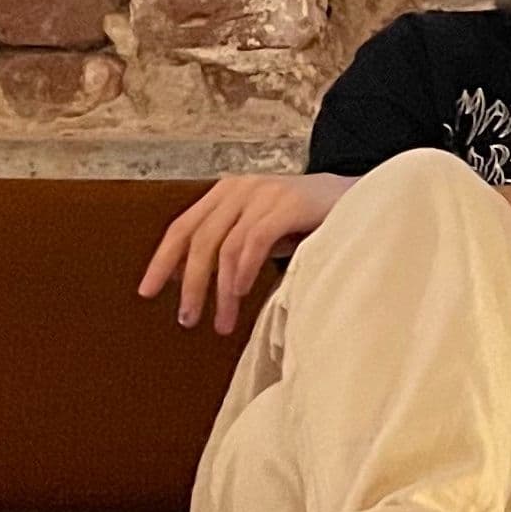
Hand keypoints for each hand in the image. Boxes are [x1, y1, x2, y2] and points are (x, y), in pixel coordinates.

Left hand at [138, 170, 344, 332]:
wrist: (363, 197)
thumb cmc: (311, 221)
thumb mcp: (263, 230)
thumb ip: (233, 246)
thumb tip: (198, 281)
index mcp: (227, 193)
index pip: (182, 227)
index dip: (162, 260)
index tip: (147, 292)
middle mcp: (240, 188)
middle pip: (198, 239)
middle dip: (190, 284)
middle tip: (187, 319)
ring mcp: (264, 193)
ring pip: (225, 247)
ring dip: (220, 291)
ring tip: (221, 322)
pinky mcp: (287, 203)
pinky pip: (253, 241)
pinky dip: (243, 270)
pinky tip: (241, 293)